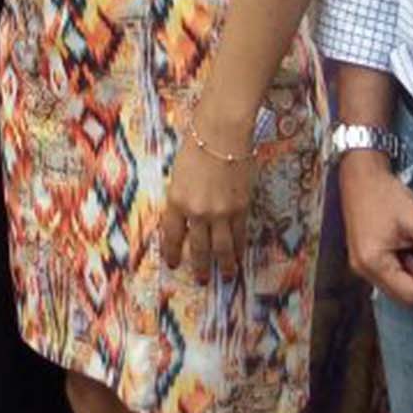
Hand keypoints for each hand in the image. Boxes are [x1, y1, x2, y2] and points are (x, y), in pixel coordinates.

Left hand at [160, 115, 254, 277]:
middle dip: (198, 266)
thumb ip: (182, 199)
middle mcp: (197, 211)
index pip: (171, 235)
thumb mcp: (178, 176)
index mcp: (176, 201)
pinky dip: (240, 247)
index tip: (173, 263)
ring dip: (224, 264)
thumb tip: (186, 220)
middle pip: (198, 247)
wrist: (222, 134)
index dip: (172, 252)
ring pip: (222, 248)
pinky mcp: (241, 208)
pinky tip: (239, 255)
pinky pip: (240, 234)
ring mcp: (221, 212)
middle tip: (200, 279)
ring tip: (225, 276)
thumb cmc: (196, 147)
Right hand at [340, 152, 412, 303]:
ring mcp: (361, 264)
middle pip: (404, 294)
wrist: (360, 173)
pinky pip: (389, 272)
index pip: (412, 295)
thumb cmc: (386, 194)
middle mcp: (363, 269)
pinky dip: (403, 263)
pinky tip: (405, 242)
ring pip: (397, 284)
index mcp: (373, 263)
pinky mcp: (363, 256)